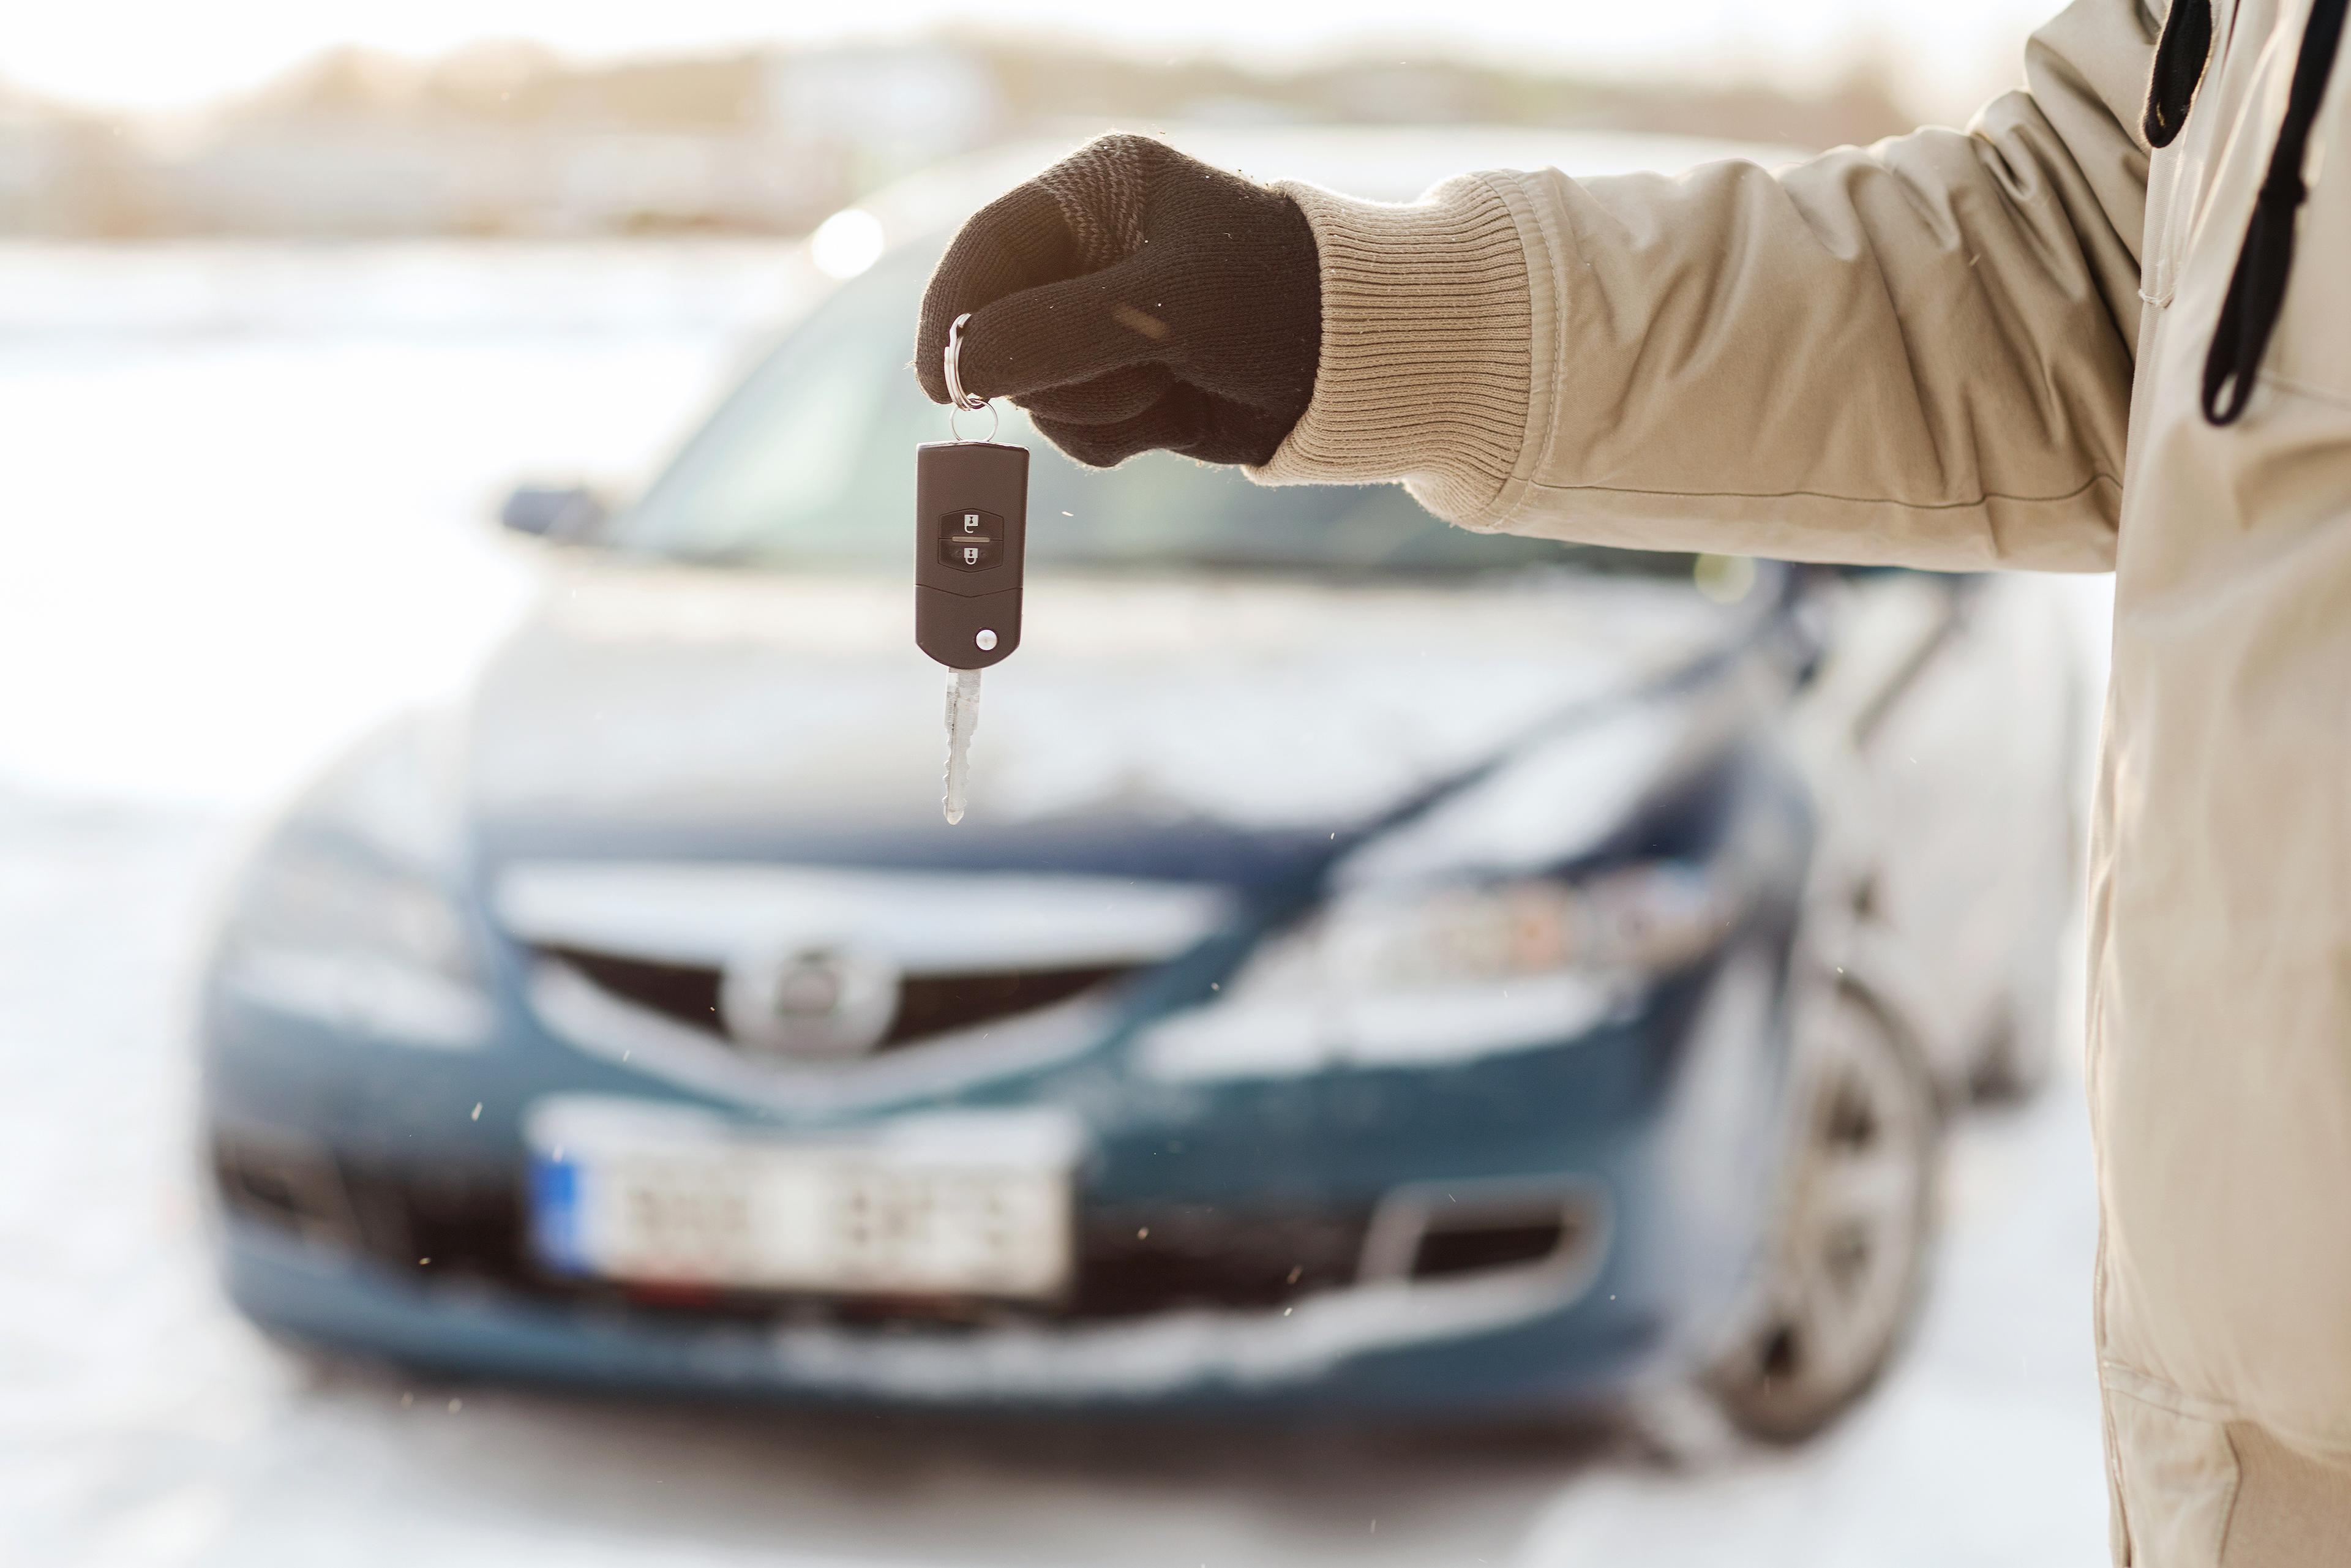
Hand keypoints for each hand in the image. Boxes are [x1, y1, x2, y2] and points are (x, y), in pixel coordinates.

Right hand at [914, 134, 1319, 467]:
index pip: (989, 247)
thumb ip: (1052, 333)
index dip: (955, 313)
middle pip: (1000, 327)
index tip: (941, 380)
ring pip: (1036, 388)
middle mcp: (1091, 255)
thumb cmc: (1274, 303)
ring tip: (1164, 385)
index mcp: (1097, 193)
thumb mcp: (1162, 309)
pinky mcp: (1126, 384)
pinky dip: (1114, 433)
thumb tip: (959, 368)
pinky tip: (1168, 413)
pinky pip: (1076, 427)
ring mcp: (1105, 326)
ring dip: (1093, 405)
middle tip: (1096, 381)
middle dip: (1042, 369)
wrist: (1359, 369)